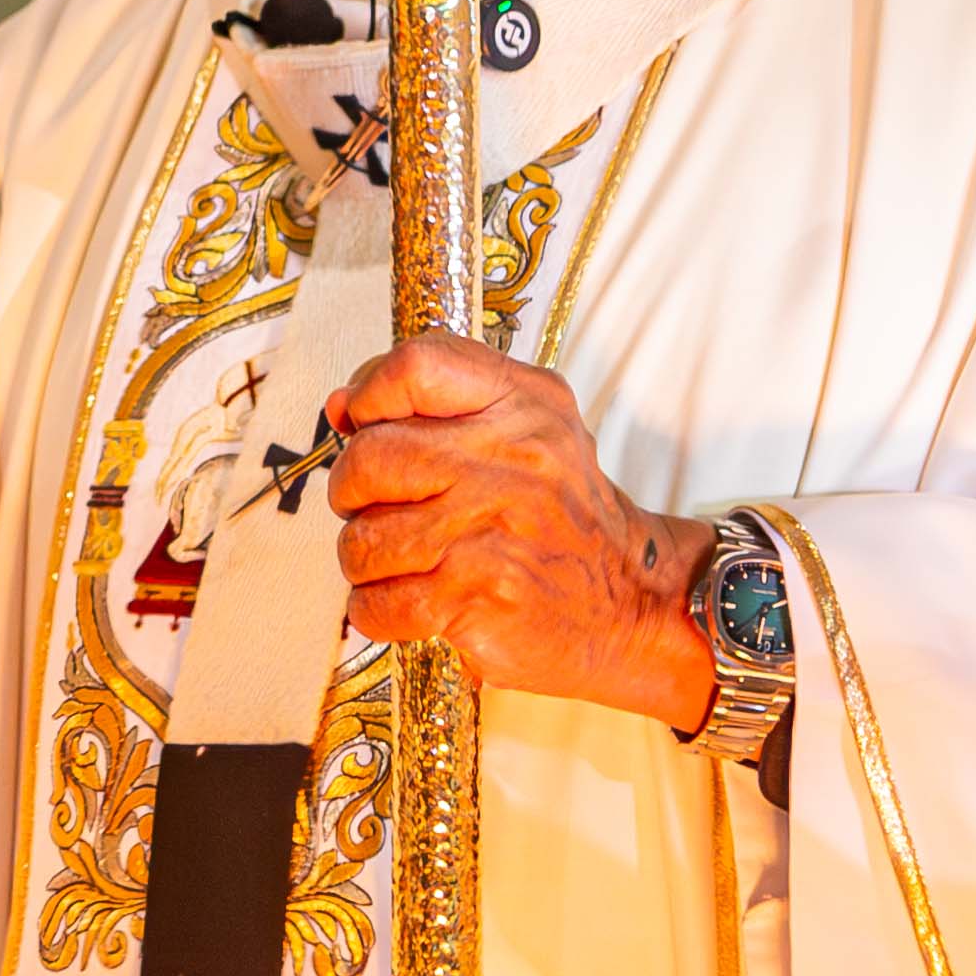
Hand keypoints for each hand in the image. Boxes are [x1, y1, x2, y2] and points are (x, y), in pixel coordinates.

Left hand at [325, 336, 718, 728]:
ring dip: (365, 558)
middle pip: (371, 457)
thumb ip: (436, 402)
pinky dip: (375, 609)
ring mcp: (493, 532)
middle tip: (377, 506)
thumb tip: (341, 406)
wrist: (634, 603)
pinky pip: (378, 602)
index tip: (367, 424)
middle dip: (353, 491)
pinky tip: (407, 602)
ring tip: (402, 559)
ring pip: (364, 538)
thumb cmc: (559, 514)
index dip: (370, 394)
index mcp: (524, 404)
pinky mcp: (480, 599)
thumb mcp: (528, 428)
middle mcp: (512, 461)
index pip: (416, 366)